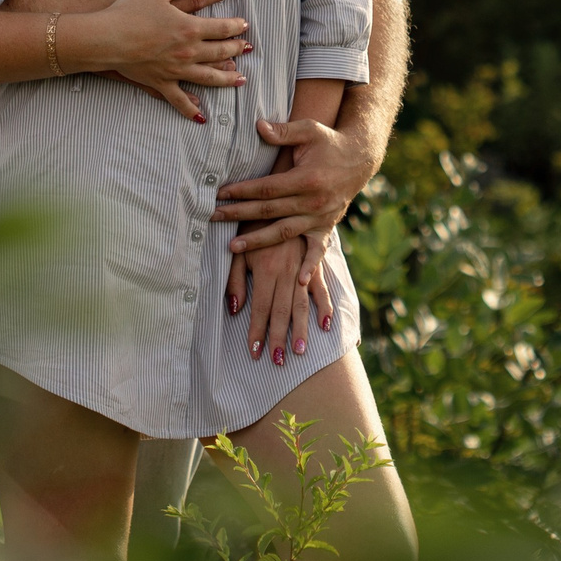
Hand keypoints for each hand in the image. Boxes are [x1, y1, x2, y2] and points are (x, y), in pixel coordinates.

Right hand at [61, 0, 250, 121]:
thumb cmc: (129, 11)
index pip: (222, 28)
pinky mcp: (159, 83)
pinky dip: (191, 108)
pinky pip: (179, 99)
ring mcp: (175, 71)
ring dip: (227, 78)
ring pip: (208, 77)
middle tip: (247, 48)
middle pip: (220, 52)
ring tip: (240, 79)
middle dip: (236, 49)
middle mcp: (188, 52)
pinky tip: (201, 115)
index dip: (236, 26)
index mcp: (190, 28)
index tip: (244, 26)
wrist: (106, 38)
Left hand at [214, 116, 380, 250]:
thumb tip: (258, 126)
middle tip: (212, 217)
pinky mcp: (327, 226)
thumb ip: (283, 131)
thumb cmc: (329, 142)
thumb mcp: (309, 130)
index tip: (220, 194)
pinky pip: (317, 249)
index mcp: (306, 179)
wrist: (360, 158)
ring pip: (284, 232)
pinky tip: (299, 281)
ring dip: (258, 241)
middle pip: (269, 211)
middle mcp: (313, 201)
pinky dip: (311, 266)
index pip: (267, 189)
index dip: (242, 191)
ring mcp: (320, 217)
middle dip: (239, 214)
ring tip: (232, 247)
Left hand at [227, 226, 333, 366]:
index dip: (257, 332)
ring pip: (301, 304)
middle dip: (279, 338)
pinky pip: (320, 287)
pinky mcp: (314, 263)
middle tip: (278, 361)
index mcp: (266, 270)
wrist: (278, 198)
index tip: (255, 353)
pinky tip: (325, 324)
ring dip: (300, 329)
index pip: (260, 308)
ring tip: (300, 351)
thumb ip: (235, 280)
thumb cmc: (252, 227)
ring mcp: (302, 268)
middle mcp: (286, 272)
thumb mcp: (238, 251)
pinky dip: (324, 306)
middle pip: (282, 312)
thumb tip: (235, 309)